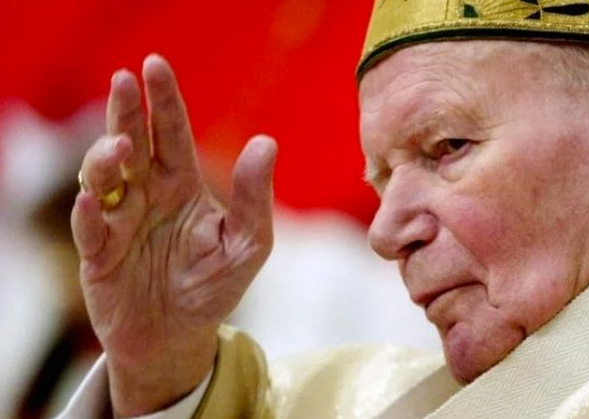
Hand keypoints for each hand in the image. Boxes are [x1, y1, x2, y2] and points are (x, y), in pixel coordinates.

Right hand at [71, 54, 276, 415]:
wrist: (179, 337)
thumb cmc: (213, 286)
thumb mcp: (247, 244)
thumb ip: (254, 198)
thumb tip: (266, 142)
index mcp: (181, 186)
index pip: (171, 134)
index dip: (163, 101)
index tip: (155, 65)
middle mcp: (146, 195)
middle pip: (131, 143)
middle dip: (126, 111)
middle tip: (124, 80)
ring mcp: (119, 221)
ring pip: (103, 178)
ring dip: (107, 159)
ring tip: (121, 148)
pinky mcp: (99, 254)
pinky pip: (91, 229)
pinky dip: (91, 214)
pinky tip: (98, 200)